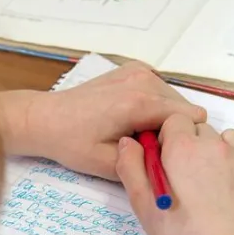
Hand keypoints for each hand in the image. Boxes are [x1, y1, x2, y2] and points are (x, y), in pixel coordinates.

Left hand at [0, 62, 205, 179]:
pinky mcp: (133, 69)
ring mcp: (138, 70)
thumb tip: (173, 161)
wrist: (45, 118)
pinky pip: (159, 91)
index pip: (188, 119)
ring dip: (163, 119)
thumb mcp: (110, 165)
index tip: (164, 156)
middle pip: (182, 109)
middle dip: (171, 130)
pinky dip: (153, 107)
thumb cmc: (72, 143)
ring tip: (136, 135)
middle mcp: (143, 80)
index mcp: (139, 103)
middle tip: (145, 148)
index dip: (180, 141)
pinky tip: (131, 120)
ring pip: (173, 100)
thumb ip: (146, 163)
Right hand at [116, 114, 233, 234]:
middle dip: (186, 146)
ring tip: (203, 184)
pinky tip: (222, 191)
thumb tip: (129, 142)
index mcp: (183, 148)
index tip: (162, 163)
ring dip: (209, 152)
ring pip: (220, 139)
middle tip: (181, 179)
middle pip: (196, 129)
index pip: (172, 120)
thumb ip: (131, 168)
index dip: (165, 139)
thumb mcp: (144, 206)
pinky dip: (229, 164)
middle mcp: (213, 145)